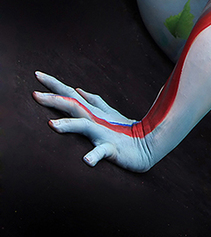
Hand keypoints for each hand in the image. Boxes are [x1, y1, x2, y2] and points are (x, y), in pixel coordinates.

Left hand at [33, 71, 152, 170]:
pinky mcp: (112, 148)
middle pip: (73, 106)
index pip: (70, 95)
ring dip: (69, 125)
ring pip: (85, 126)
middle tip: (35, 95)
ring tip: (52, 126)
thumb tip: (78, 90)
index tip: (36, 75)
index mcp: (92, 112)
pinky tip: (86, 161)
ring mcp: (103, 133)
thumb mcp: (108, 113)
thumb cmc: (126, 131)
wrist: (149, 145)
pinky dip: (94, 156)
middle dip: (54, 100)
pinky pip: (103, 152)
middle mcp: (95, 119)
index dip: (54, 85)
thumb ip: (93, 101)